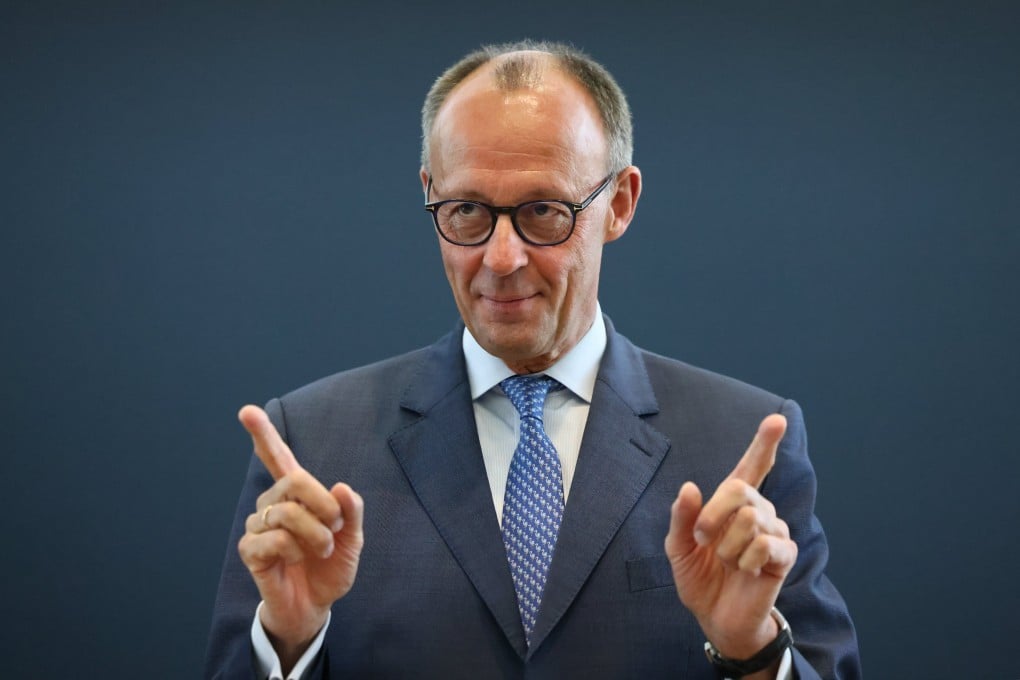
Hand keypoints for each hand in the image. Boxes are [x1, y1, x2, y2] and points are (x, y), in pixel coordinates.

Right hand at [236, 405, 363, 669]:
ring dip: (314, 534)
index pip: (278, 457)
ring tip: (321, 549)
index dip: (263, 434)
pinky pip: (272, 539)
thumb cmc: (330, 566)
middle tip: (336, 526)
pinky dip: (294, 550)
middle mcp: (273, 504)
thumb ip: (352, 511)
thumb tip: (342, 487)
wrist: (316, 604)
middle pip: (293, 481)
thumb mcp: (352, 538)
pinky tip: (296, 560)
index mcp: (297, 494)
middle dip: (323, 503)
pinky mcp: (250, 551)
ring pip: (285, 513)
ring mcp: (259, 526)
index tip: (247, 410)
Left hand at [664, 414, 796, 669]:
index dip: (764, 442)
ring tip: (726, 561)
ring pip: (751, 519)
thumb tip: (690, 488)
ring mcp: (774, 532)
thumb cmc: (699, 577)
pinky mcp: (784, 555)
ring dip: (727, 545)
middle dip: (713, 515)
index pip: (753, 466)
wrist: (714, 617)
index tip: (777, 419)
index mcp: (732, 504)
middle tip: (703, 540)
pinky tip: (744, 571)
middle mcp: (758, 511)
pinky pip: (764, 545)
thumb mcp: (678, 547)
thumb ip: (682, 518)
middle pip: (740, 489)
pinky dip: (744, 560)